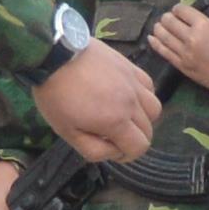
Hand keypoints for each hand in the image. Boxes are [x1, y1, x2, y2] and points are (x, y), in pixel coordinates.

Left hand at [32, 43, 161, 165]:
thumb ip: (93, 149)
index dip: (128, 155)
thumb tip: (114, 151)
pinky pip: (149, 86)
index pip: (140, 147)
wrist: (54, 53)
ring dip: (143, 118)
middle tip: (113, 135)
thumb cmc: (56, 95)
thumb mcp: (66, 131)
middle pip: (148, 129)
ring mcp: (132, 82)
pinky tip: (127, 96)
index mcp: (116, 121)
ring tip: (124, 116)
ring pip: (154, 108)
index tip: (113, 150)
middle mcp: (131, 102)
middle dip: (134, 139)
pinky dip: (143, 96)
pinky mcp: (129, 66)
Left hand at [147, 1, 208, 98]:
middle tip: (167, 18)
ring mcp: (186, 54)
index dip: (178, 8)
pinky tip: (151, 39)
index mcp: (204, 25)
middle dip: (166, 17)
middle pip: (169, 22)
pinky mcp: (184, 67)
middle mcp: (191, 38)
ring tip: (158, 26)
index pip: (182, 10)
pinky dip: (156, 44)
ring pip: (164, 37)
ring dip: (159, 29)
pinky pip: (165, 53)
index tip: (178, 9)